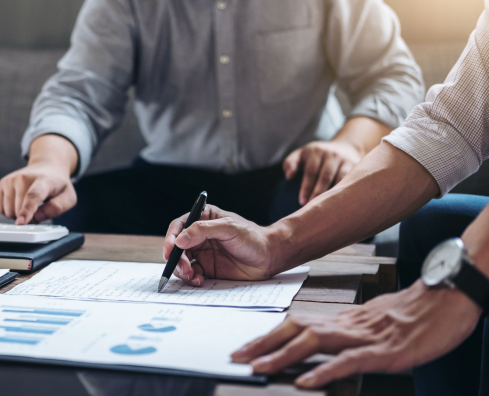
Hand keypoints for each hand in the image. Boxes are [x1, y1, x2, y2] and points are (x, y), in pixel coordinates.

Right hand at [0, 135, 78, 223]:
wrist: (47, 167)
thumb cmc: (58, 185)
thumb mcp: (68, 197)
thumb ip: (58, 208)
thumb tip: (38, 217)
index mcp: (44, 180)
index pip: (33, 196)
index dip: (27, 210)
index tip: (21, 222)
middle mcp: (24, 178)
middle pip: (19, 209)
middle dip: (29, 218)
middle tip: (40, 211)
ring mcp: (11, 180)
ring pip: (9, 211)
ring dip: (18, 216)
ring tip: (30, 206)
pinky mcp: (2, 183)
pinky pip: (1, 209)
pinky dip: (10, 212)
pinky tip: (20, 204)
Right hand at [162, 205, 284, 285]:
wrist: (270, 257)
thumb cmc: (252, 237)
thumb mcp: (229, 228)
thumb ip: (203, 230)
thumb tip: (179, 239)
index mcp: (203, 218)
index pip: (179, 226)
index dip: (171, 238)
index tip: (170, 251)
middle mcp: (200, 235)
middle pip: (177, 246)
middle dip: (176, 258)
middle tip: (184, 268)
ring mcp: (202, 252)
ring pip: (182, 261)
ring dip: (182, 270)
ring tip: (192, 276)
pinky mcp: (207, 267)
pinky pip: (192, 273)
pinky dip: (191, 278)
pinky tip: (199, 280)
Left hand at [231, 281, 481, 387]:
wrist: (445, 301)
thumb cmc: (410, 316)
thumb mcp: (370, 324)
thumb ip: (344, 332)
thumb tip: (318, 340)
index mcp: (341, 320)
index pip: (295, 324)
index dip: (267, 336)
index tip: (244, 347)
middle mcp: (344, 325)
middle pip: (295, 329)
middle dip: (263, 344)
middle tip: (236, 357)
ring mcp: (362, 337)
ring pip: (313, 342)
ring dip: (282, 355)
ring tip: (259, 368)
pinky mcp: (383, 352)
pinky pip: (348, 361)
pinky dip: (324, 370)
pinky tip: (306, 381)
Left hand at [283, 141, 362, 205]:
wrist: (345, 148)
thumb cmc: (316, 157)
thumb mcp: (301, 155)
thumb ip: (290, 163)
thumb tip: (288, 176)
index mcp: (315, 151)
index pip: (310, 171)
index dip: (306, 188)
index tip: (302, 202)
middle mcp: (331, 154)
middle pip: (325, 176)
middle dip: (318, 193)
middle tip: (312, 208)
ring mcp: (345, 159)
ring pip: (340, 178)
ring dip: (333, 194)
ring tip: (327, 208)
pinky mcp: (356, 165)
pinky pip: (351, 180)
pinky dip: (345, 191)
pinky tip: (340, 203)